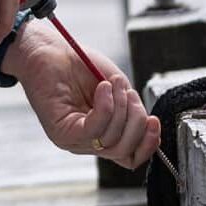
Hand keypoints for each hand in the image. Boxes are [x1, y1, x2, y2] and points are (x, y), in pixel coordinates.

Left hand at [5, 22, 159, 171]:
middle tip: (128, 92)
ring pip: (111, 141)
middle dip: (136, 120)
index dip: (148, 145)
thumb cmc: (80, 64)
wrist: (50, 49)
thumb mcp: (116, 89)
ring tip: (111, 84)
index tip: (154, 122)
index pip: (130, 156)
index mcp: (103, 134)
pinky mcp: (61, 134)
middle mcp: (88, 143)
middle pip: (125, 151)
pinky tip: (102, 88)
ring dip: (120, 108)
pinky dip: (104, 108)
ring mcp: (74, 141)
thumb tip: (146, 126)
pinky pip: (93, 132)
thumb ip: (132, 110)